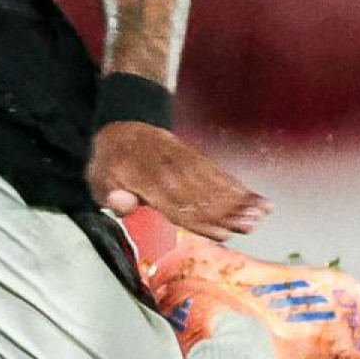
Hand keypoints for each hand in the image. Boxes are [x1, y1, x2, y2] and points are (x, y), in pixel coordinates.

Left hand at [88, 120, 267, 243]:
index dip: (200, 220)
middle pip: (202, 193)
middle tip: (251, 225)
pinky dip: (237, 184)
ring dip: (239, 198)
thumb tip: (123, 204)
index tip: (222, 232)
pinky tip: (255, 197)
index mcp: (142, 176)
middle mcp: (168, 167)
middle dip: (228, 211)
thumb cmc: (110, 163)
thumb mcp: (98, 180)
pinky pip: (217, 171)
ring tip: (261, 213)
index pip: (175, 203)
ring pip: (214, 182)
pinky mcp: (194, 157)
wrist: (123, 126)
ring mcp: (183, 160)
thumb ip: (111, 195)